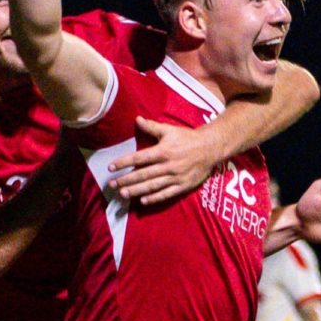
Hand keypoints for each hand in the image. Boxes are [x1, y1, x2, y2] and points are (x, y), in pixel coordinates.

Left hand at [107, 117, 221, 205]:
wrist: (210, 148)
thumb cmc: (188, 138)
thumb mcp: (170, 130)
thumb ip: (152, 126)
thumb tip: (137, 119)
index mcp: (163, 151)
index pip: (139, 158)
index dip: (123, 162)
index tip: (110, 167)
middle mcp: (168, 165)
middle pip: (143, 174)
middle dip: (126, 180)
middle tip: (112, 185)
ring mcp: (175, 177)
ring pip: (152, 186)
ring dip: (136, 191)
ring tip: (123, 194)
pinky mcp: (182, 186)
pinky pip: (166, 194)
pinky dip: (154, 198)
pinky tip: (143, 201)